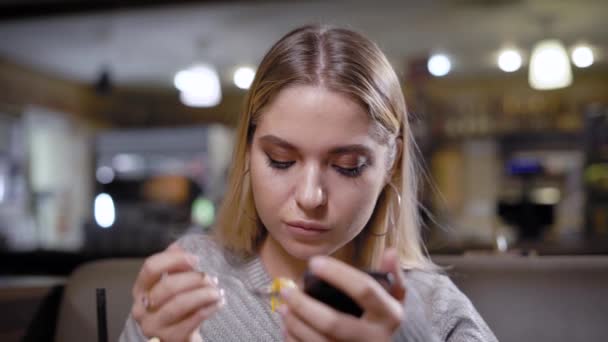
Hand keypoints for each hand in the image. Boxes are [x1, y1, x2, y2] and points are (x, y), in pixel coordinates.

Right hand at [131, 243, 224, 341]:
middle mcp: (142, 308)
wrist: (180, 337)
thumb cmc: (177, 308)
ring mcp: (154, 326)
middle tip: (210, 278)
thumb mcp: (172, 284)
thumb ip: (173, 265)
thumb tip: (178, 245)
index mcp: (140, 289)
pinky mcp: (170, 338)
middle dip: (194, 279)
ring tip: (217, 291)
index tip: (194, 259)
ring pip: (180, 304)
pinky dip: (209, 308)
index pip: (150, 268)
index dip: (174, 260)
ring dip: (203, 293)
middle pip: (168, 286)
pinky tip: (218, 303)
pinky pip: (193, 319)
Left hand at [279, 248, 405, 341]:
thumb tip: (391, 252)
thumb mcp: (395, 299)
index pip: (364, 290)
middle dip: (304, 305)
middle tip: (286, 290)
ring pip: (318, 341)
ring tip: (282, 306)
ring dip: (294, 323)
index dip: (337, 274)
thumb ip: (392, 276)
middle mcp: (374, 339)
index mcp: (388, 316)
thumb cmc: (382, 321)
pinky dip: (294, 339)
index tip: (314, 262)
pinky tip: (287, 326)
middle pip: (333, 323)